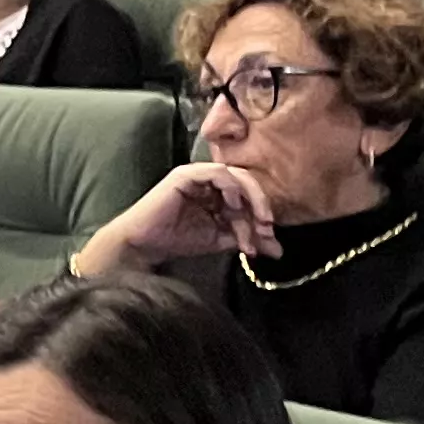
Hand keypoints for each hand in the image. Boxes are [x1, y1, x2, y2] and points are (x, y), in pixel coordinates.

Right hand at [77, 160, 275, 277]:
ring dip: (251, 199)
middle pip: (247, 182)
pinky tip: (233, 206)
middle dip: (262, 205)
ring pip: (236, 175)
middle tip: (267, 226)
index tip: (268, 238)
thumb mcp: (220, 241)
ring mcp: (198, 175)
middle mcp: (210, 181)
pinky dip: (230, 187)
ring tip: (254, 221)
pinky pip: (217, 172)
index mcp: (218, 193)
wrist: (145, 245)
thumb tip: (277, 250)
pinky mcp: (186, 175)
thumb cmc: (177, 240)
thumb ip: (247, 239)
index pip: (250, 196)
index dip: (262, 215)